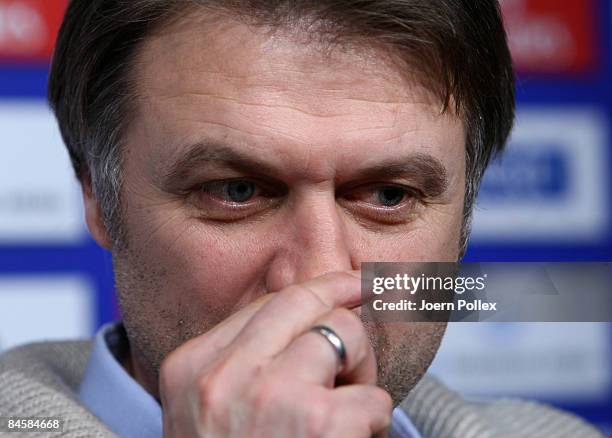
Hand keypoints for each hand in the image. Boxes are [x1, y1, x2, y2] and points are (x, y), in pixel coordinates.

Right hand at [159, 271, 391, 436]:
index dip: (317, 288)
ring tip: (348, 412)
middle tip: (369, 310)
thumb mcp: (211, 416)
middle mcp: (223, 376)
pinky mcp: (318, 425)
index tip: (350, 282)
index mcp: (190, 368)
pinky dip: (374, 423)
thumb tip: (310, 312)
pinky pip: (373, 398)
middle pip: (305, 302)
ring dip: (362, 372)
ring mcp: (269, 396)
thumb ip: (244, 364)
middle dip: (347, 303)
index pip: (265, 305)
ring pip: (345, 335)